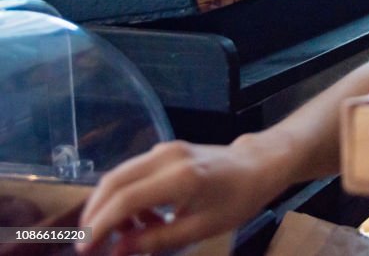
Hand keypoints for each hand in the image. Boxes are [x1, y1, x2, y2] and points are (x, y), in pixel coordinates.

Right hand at [78, 135, 292, 255]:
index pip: (125, 199)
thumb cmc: (237, 199)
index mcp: (180, 177)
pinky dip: (125, 194)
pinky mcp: (166, 149)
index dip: (100, 225)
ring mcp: (166, 149)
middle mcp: (167, 157)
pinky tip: (140, 218)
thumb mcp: (201, 228)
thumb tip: (118, 251)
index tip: (84, 247)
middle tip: (88, 242)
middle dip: (95, 213)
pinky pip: (134, 171)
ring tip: (119, 235)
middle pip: (114, 181)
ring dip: (108, 204)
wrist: (258, 165)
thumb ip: (157, 240)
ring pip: (120, 174)